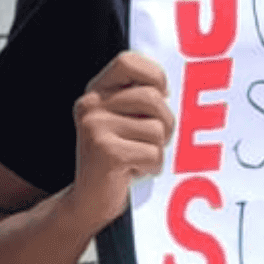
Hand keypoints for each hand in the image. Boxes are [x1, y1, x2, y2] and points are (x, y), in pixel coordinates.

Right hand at [70, 51, 172, 224]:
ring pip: (157, 129)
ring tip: (138, 158)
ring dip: (157, 150)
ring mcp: (95, 127)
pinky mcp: (106, 152)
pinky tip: (133, 173)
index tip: (161, 95)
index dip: (153, 76)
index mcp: (97, 91)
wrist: (89, 201)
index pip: (129, 61)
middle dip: (165, 123)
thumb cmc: (119, 158)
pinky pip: (153, 153)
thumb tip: (174, 90)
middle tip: (152, 142)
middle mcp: (91, 104)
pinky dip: (152, 167)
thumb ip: (142, 100)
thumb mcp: (125, 121)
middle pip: (153, 98)